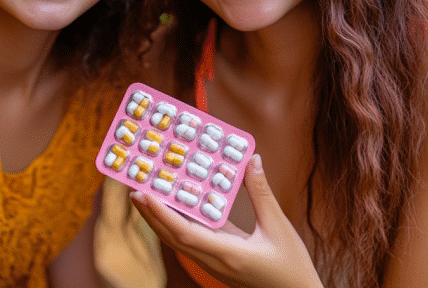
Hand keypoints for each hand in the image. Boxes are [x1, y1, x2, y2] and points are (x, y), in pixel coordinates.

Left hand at [131, 154, 323, 287]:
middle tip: (135, 190)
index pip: (185, 233)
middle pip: (173, 239)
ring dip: (159, 221)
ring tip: (146, 197)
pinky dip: (176, 226)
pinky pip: (190, 244)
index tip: (144, 194)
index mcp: (228, 255)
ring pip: (179, 243)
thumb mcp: (279, 227)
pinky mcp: (218, 265)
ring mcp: (215, 266)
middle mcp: (215, 263)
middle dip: (151, 215)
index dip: (161, 214)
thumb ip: (261, 193)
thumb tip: (252, 159)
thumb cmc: (292, 267)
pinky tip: (173, 210)